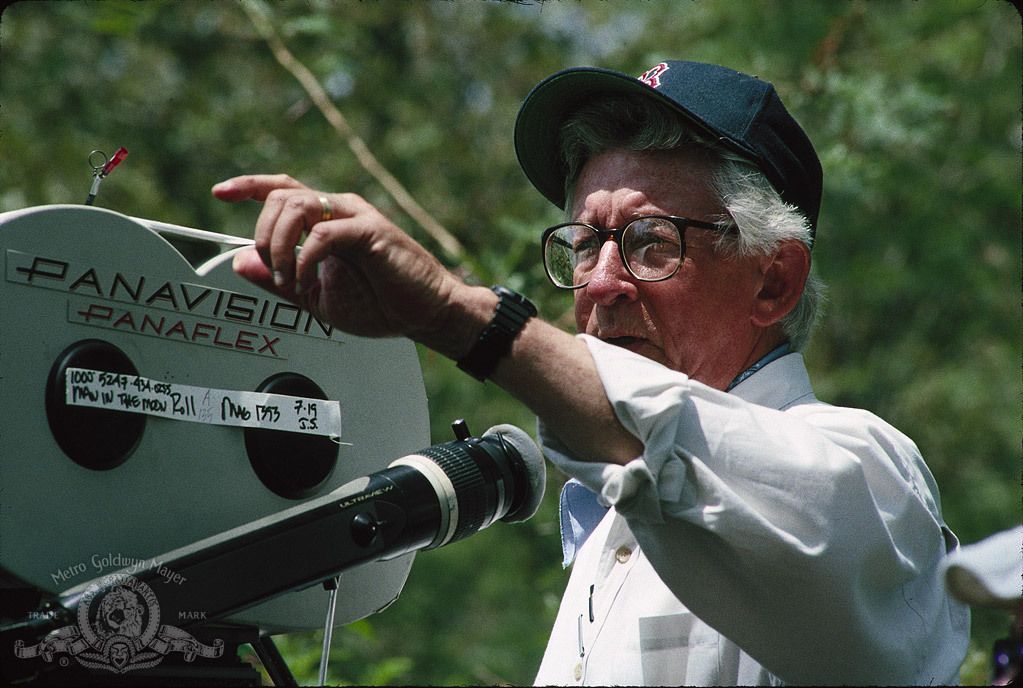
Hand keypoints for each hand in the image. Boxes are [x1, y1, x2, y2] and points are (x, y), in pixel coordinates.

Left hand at [212, 174, 468, 348]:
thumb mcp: (316, 296)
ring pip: (297, 204)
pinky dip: (304, 260)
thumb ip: (279, 279)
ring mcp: (355, 217)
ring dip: (279, 245)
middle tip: (270, 271)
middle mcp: (339, 211)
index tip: (219, 192)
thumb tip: (240, 261)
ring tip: (287, 279)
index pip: (282, 190)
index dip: (248, 186)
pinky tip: (307, 284)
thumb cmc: (381, 304)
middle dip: (263, 233)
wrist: (424, 314)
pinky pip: (323, 233)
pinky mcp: (371, 231)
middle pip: (282, 195)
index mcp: (327, 221)